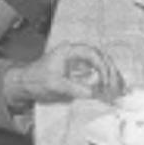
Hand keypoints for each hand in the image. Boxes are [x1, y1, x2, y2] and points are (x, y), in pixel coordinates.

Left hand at [6, 43, 121, 109]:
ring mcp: (77, 60)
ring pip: (100, 63)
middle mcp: (74, 52)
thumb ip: (76, 89)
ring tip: (119, 87)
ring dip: (110, 74)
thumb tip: (95, 94)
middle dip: (110, 70)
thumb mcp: (56, 86)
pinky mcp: (78, 69)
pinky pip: (95, 71)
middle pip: (100, 56)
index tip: (106, 81)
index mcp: (68, 50)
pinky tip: (111, 87)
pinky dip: (104, 79)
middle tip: (117, 85)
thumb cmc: (36, 80)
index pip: (92, 54)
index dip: (102, 67)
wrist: (25, 83)